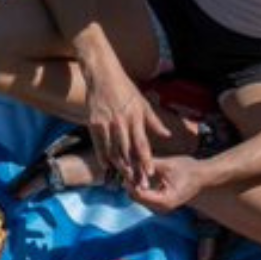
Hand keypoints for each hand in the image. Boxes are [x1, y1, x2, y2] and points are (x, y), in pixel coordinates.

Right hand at [85, 68, 170, 186]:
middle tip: (138, 184)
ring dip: (118, 166)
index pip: (142, 144)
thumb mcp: (143, 102)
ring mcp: (106, 123)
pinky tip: (106, 165)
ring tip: (124, 178)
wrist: (102, 75)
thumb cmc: (125, 88)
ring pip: (112, 150)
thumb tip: (167, 135)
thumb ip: (154, 121)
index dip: (145, 161)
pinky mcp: (93, 122)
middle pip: (127, 152)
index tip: (149, 174)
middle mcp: (121, 122)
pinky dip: (102, 156)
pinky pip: (98, 144)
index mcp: (135, 117)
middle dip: (133, 170)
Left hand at [127, 155, 206, 213]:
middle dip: (130, 183)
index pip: (139, 194)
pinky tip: (137, 174)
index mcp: (165, 200)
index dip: (130, 182)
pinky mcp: (161, 203)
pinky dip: (139, 186)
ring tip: (130, 169)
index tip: (124, 168)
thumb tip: (130, 162)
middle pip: (136, 198)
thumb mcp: (167, 164)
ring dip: (133, 184)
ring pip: (138, 197)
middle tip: (125, 167)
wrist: (202, 175)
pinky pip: (144, 196)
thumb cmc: (187, 168)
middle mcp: (163, 208)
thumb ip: (148, 165)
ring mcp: (162, 207)